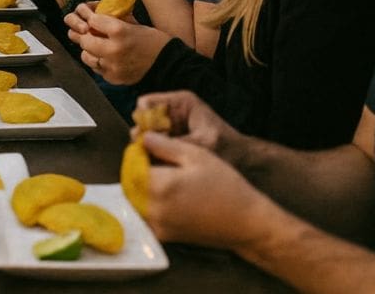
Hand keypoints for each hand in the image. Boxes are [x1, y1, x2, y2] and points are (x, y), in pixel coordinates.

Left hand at [64, 2, 170, 84]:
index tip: (94, 19)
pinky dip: (98, 62)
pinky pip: (96, 69)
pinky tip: (106, 58)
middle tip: (91, 34)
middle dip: (86, 35)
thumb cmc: (153, 40)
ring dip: (89, 50)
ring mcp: (112, 66)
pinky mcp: (113, 78)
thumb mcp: (135, 24)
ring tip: (97, 47)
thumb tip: (94, 14)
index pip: (93, 21)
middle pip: (85, 40)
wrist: (169, 64)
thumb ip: (114, 20)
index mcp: (120, 31)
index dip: (92, 19)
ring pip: (86, 56)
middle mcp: (113, 50)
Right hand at [133, 91, 244, 163]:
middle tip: (150, 154)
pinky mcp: (171, 140)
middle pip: (143, 119)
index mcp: (181, 102)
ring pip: (146, 134)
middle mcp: (172, 111)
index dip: (143, 120)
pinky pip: (154, 145)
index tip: (147, 138)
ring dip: (149, 147)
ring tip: (159, 162)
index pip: (146, 103)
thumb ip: (175, 142)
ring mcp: (170, 125)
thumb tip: (145, 146)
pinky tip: (164, 165)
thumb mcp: (202, 144)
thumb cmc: (228, 148)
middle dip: (144, 136)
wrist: (244, 162)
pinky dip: (155, 155)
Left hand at [143, 132, 270, 248]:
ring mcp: (156, 225)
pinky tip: (166, 195)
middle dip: (136, 169)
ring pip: (134, 200)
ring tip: (162, 176)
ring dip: (140, 186)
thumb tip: (142, 138)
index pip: (131, 165)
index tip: (147, 147)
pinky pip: (144, 215)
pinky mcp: (162, 236)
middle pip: (129, 183)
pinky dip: (147, 202)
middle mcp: (152, 209)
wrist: (246, 223)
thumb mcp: (197, 155)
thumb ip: (165, 146)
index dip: (136, 153)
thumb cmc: (225, 185)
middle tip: (154, 160)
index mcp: (159, 186)